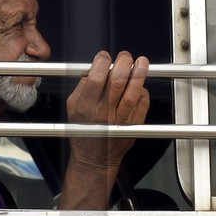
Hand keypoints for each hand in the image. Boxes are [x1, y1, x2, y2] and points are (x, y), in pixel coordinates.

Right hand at [59, 50, 149, 209]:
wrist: (95, 159)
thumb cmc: (82, 131)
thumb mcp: (72, 107)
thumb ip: (82, 87)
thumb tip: (94, 67)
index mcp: (86, 107)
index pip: (95, 79)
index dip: (102, 63)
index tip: (104, 56)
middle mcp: (103, 114)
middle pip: (117, 82)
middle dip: (123, 64)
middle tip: (125, 56)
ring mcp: (121, 121)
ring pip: (133, 93)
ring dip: (139, 75)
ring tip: (142, 62)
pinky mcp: (134, 126)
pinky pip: (142, 104)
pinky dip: (143, 91)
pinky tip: (140, 84)